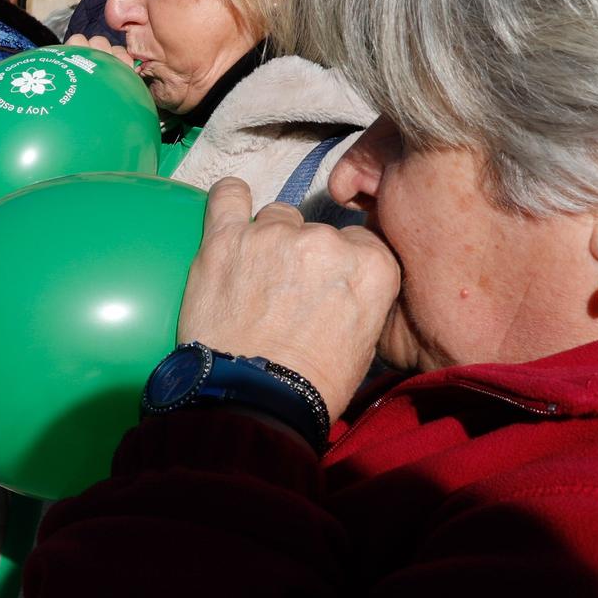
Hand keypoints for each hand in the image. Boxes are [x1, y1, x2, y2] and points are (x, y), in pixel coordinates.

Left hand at [176, 178, 399, 420]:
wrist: (251, 400)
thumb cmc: (312, 384)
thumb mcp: (364, 342)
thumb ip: (360, 297)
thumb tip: (343, 285)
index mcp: (371, 266)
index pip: (359, 242)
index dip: (338, 264)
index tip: (323, 286)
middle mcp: (326, 240)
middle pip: (315, 230)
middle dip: (303, 256)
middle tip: (283, 293)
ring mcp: (274, 235)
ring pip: (275, 217)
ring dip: (268, 240)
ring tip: (252, 276)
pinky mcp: (226, 238)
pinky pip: (227, 197)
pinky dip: (229, 200)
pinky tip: (230, 208)